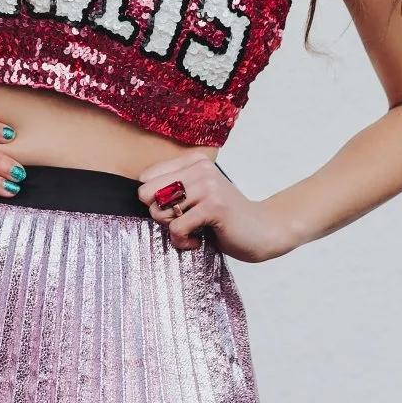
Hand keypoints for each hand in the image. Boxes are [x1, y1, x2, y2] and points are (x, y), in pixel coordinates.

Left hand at [136, 147, 290, 262]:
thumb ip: (171, 191)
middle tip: (183, 221)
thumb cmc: (223, 218)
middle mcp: (200, 167)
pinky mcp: (214, 205)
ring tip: (193, 231)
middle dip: (160, 215)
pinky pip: (177, 229)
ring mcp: (208, 185)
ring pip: (160, 212)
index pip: (146, 178)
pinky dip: (184, 242)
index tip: (177, 209)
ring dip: (173, 230)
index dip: (154, 201)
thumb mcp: (196, 197)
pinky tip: (199, 240)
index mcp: (193, 161)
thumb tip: (139, 196)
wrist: (262, 231)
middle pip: (147, 194)